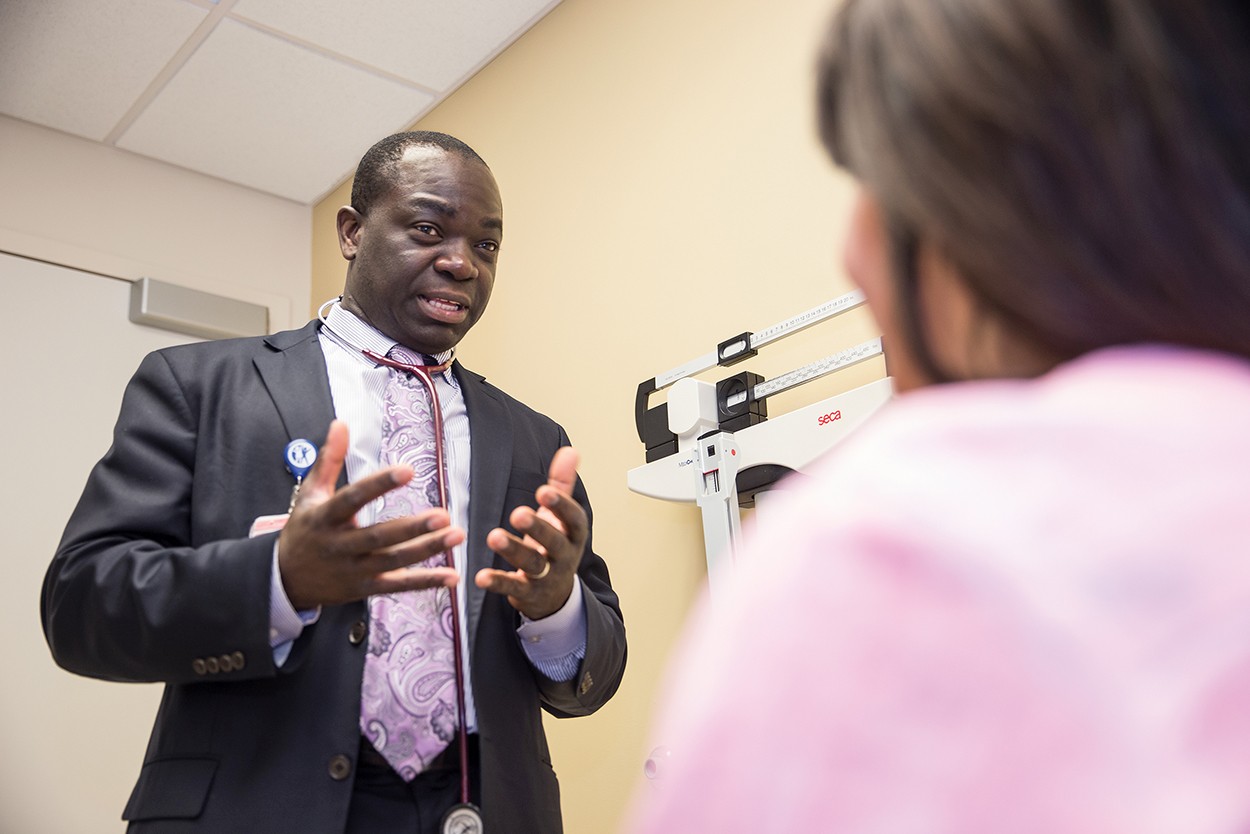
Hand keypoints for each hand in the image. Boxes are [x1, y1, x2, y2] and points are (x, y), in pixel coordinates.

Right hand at [277, 420, 463, 609]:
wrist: (286, 580)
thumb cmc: (305, 528)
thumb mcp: (310, 493)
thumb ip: (329, 459)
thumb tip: (341, 423)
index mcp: (325, 516)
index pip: (353, 498)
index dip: (380, 485)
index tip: (408, 470)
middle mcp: (339, 545)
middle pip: (378, 536)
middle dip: (411, 527)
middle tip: (443, 515)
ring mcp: (353, 570)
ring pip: (393, 561)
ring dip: (426, 550)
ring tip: (456, 535)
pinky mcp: (365, 588)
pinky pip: (398, 586)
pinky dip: (425, 582)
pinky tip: (452, 576)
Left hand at [476, 446, 585, 619]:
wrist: (555, 595)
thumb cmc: (554, 546)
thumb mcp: (561, 516)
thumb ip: (562, 484)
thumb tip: (571, 450)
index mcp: (573, 534)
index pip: (573, 519)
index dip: (561, 506)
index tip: (544, 491)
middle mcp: (564, 556)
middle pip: (554, 542)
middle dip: (538, 528)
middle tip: (518, 514)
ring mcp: (547, 577)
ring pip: (532, 564)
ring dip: (513, 550)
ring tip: (493, 537)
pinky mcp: (528, 594)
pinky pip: (513, 588)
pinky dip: (498, 582)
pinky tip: (481, 576)